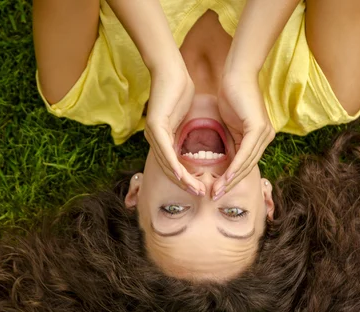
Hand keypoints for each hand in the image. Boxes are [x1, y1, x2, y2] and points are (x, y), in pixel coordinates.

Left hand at [144, 60, 205, 195]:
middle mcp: (156, 140)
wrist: (171, 69)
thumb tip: (206, 145)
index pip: (175, 166)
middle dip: (186, 185)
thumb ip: (193, 133)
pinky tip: (181, 175)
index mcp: (164, 139)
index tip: (203, 188)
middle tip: (202, 195)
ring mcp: (153, 134)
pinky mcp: (155, 126)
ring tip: (196, 190)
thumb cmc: (182, 90)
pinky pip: (164, 150)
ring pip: (167, 164)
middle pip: (169, 170)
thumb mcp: (190, 117)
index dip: (188, 180)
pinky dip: (173, 164)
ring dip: (182, 179)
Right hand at [212, 71, 274, 198]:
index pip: (245, 165)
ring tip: (216, 191)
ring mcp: (264, 134)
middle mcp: (265, 138)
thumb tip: (223, 159)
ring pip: (247, 164)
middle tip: (214, 196)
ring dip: (231, 180)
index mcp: (258, 138)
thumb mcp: (229, 124)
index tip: (215, 191)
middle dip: (229, 185)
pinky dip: (236, 167)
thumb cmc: (230, 95)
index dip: (231, 180)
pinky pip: (246, 154)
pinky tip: (226, 177)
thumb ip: (230, 142)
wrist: (236, 74)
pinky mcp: (258, 129)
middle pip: (247, 169)